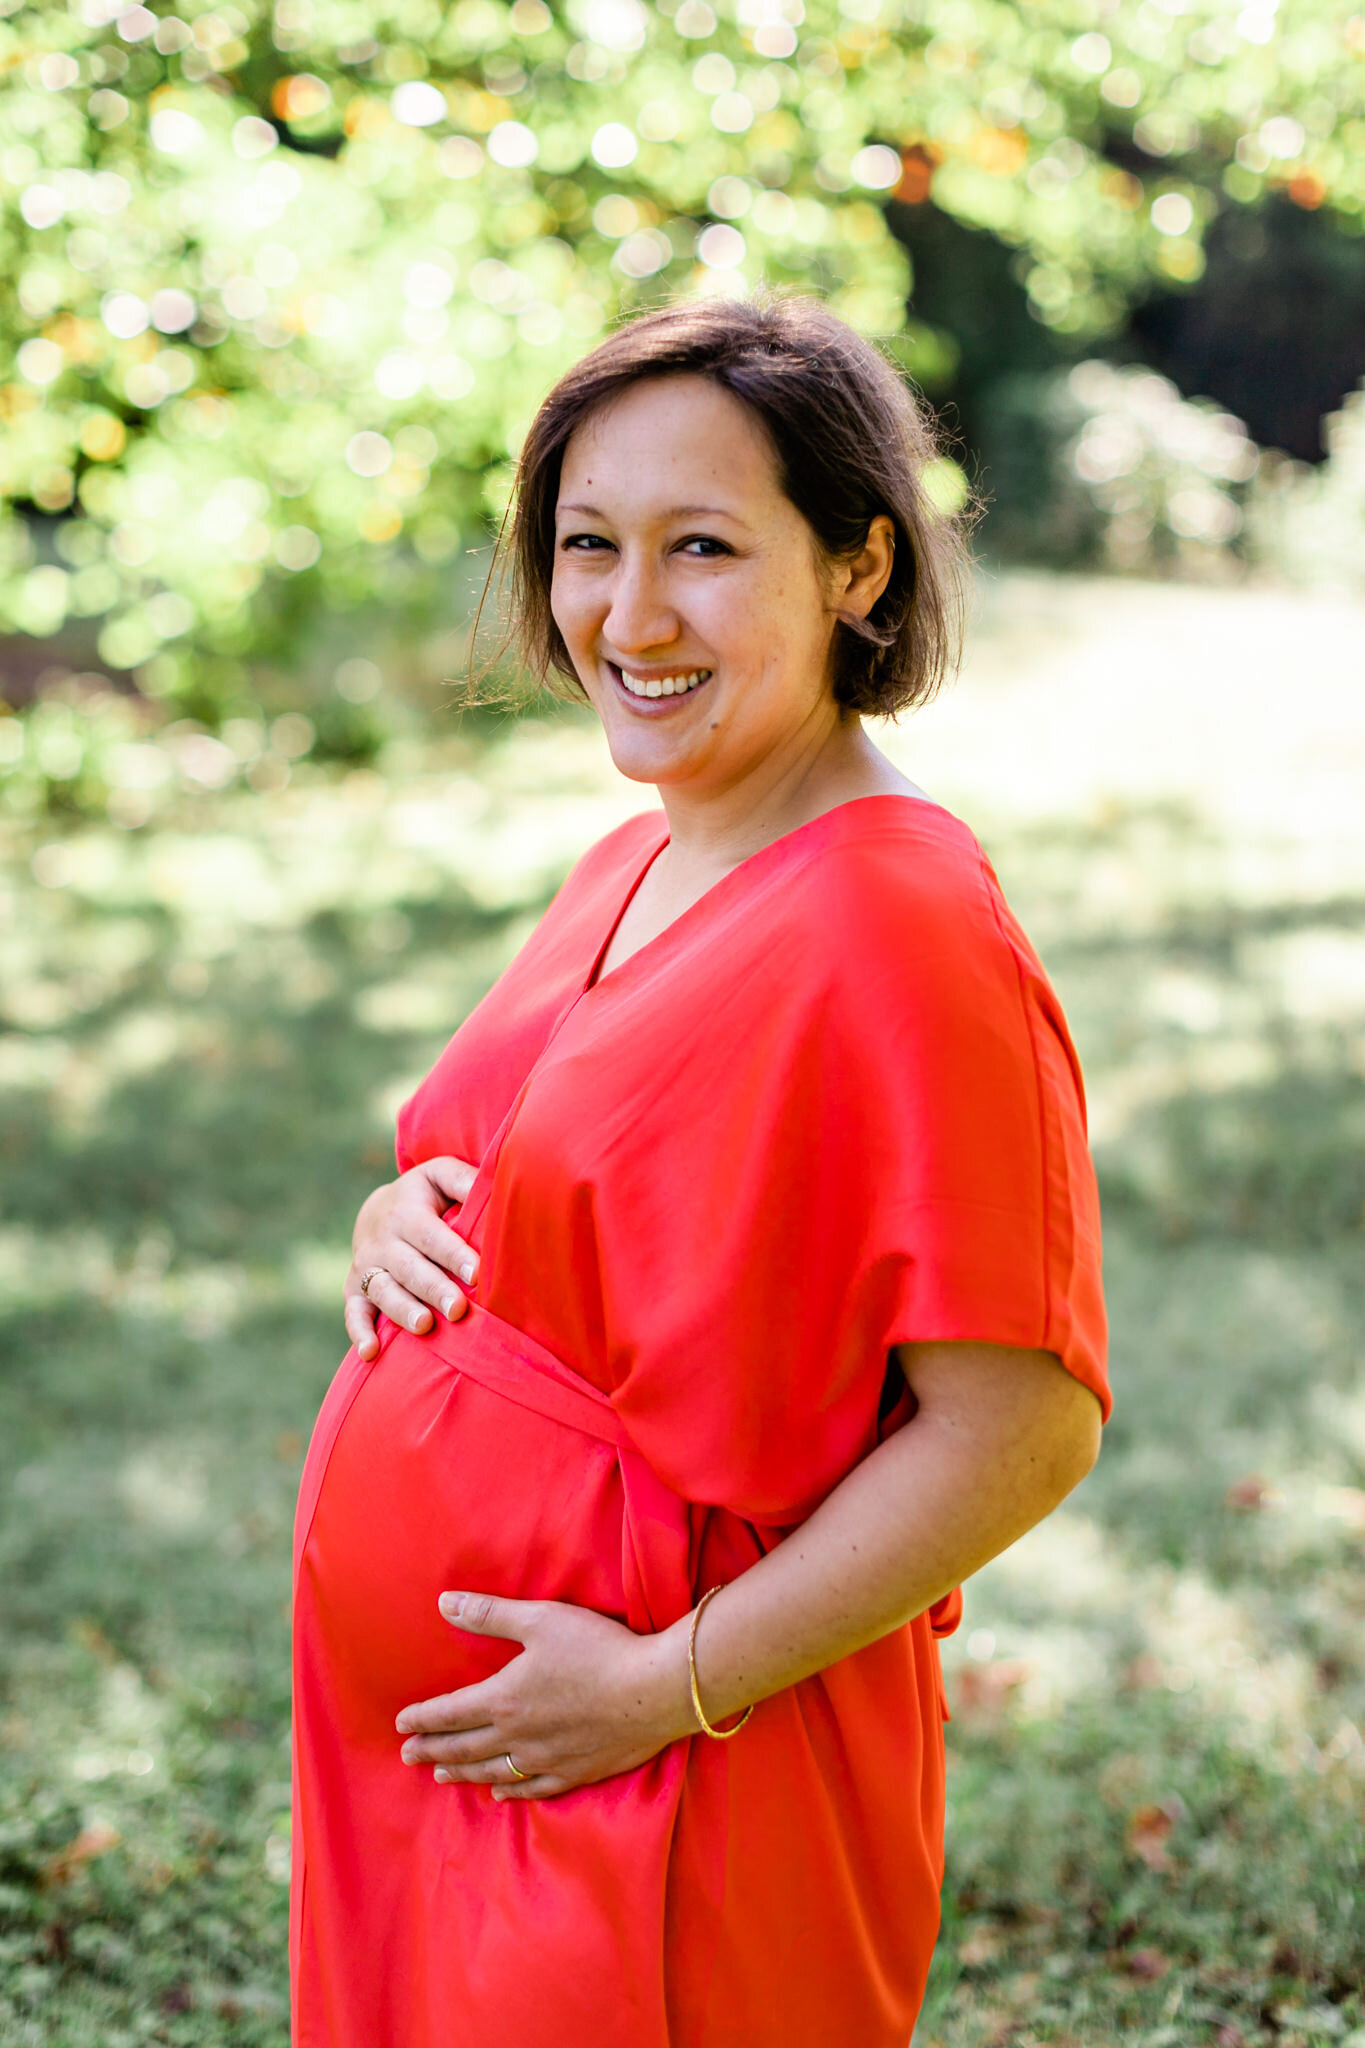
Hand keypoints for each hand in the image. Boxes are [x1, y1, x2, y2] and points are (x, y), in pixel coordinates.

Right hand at [344, 1156, 479, 1360]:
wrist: (377, 1210)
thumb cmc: (425, 1196)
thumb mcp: (440, 1176)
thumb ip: (464, 1180)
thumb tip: (497, 1186)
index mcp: (407, 1212)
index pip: (433, 1236)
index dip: (454, 1255)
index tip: (477, 1274)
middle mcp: (383, 1241)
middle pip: (410, 1268)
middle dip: (434, 1289)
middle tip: (458, 1309)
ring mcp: (367, 1268)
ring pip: (384, 1292)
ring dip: (403, 1310)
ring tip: (424, 1325)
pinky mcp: (355, 1290)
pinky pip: (354, 1313)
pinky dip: (359, 1333)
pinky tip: (371, 1353)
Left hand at [394, 1593, 695, 1800]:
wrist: (654, 1691)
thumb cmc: (598, 1649)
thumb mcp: (541, 1619)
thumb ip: (490, 1614)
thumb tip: (445, 1603)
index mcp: (504, 1699)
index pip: (450, 1712)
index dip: (422, 1718)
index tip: (401, 1724)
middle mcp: (518, 1736)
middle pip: (464, 1747)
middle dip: (432, 1749)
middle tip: (407, 1755)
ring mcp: (546, 1760)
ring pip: (492, 1772)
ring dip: (462, 1772)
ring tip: (441, 1773)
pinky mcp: (575, 1773)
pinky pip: (531, 1789)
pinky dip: (509, 1792)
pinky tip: (499, 1793)